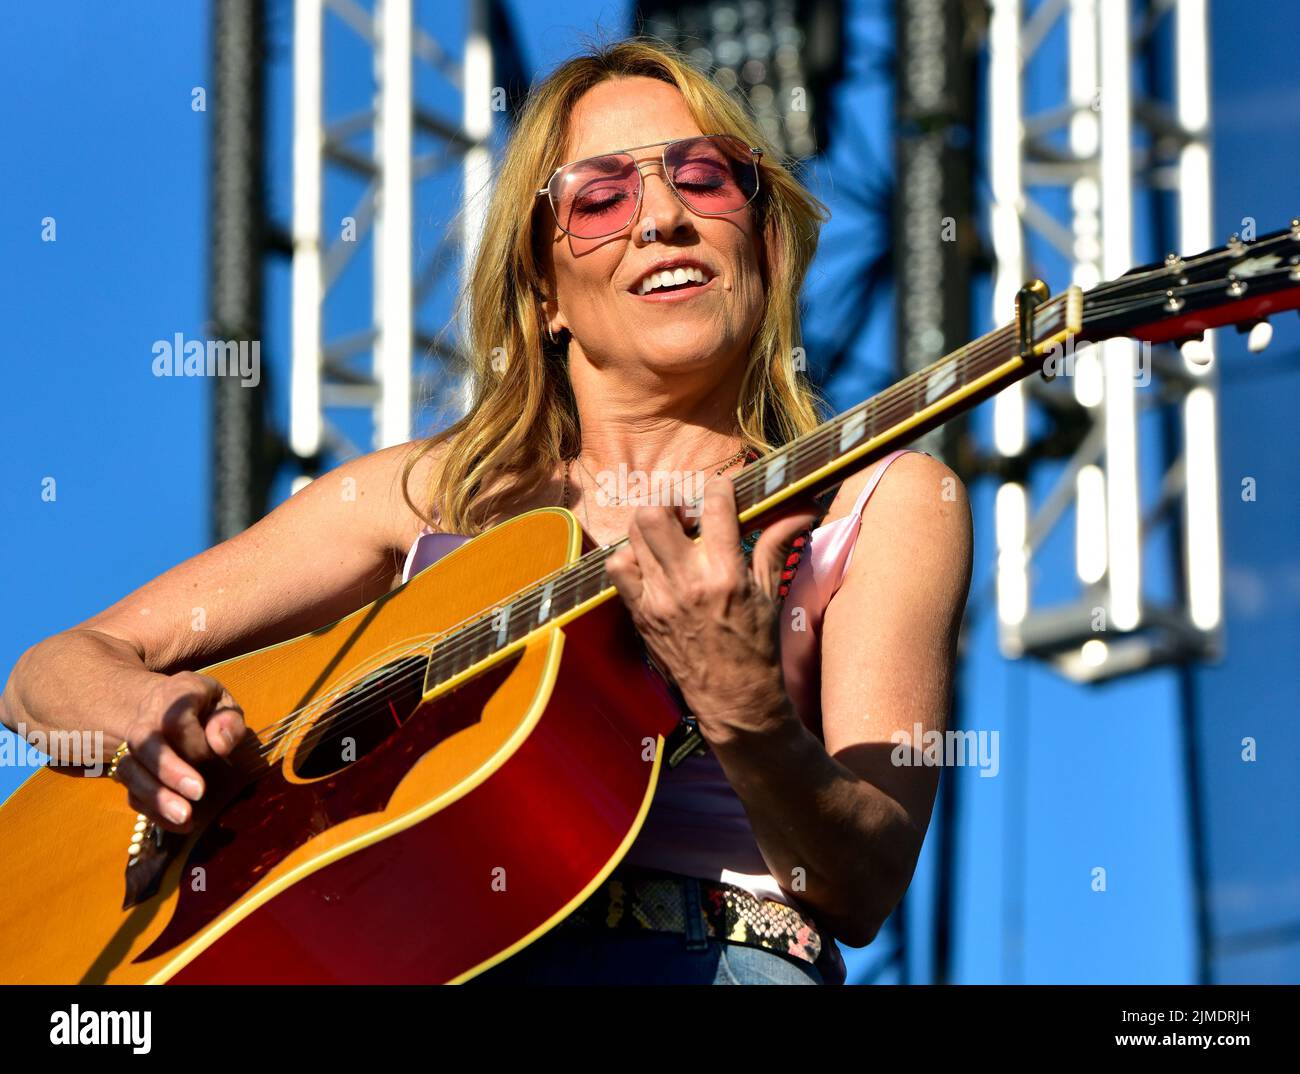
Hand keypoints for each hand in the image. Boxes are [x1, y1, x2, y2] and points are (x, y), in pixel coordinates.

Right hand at [111, 671, 246, 832]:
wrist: (170, 707)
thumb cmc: (208, 710)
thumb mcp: (226, 706)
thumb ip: (228, 722)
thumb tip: (219, 745)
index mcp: (175, 694)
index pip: (175, 719)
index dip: (195, 740)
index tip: (219, 754)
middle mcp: (146, 718)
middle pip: (145, 743)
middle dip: (169, 771)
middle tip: (199, 793)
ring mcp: (133, 746)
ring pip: (129, 770)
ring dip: (156, 797)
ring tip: (186, 817)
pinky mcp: (130, 772)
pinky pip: (132, 794)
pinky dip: (154, 812)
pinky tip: (182, 824)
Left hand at [605, 477, 819, 744]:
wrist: (732, 697)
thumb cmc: (756, 646)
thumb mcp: (768, 594)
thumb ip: (775, 547)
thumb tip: (800, 512)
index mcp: (725, 575)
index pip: (713, 507)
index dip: (718, 487)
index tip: (721, 490)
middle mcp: (687, 583)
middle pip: (655, 514)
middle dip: (670, 502)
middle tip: (685, 514)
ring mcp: (658, 599)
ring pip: (635, 535)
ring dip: (651, 527)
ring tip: (669, 537)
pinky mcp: (640, 614)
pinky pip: (618, 569)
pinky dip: (630, 557)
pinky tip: (649, 563)